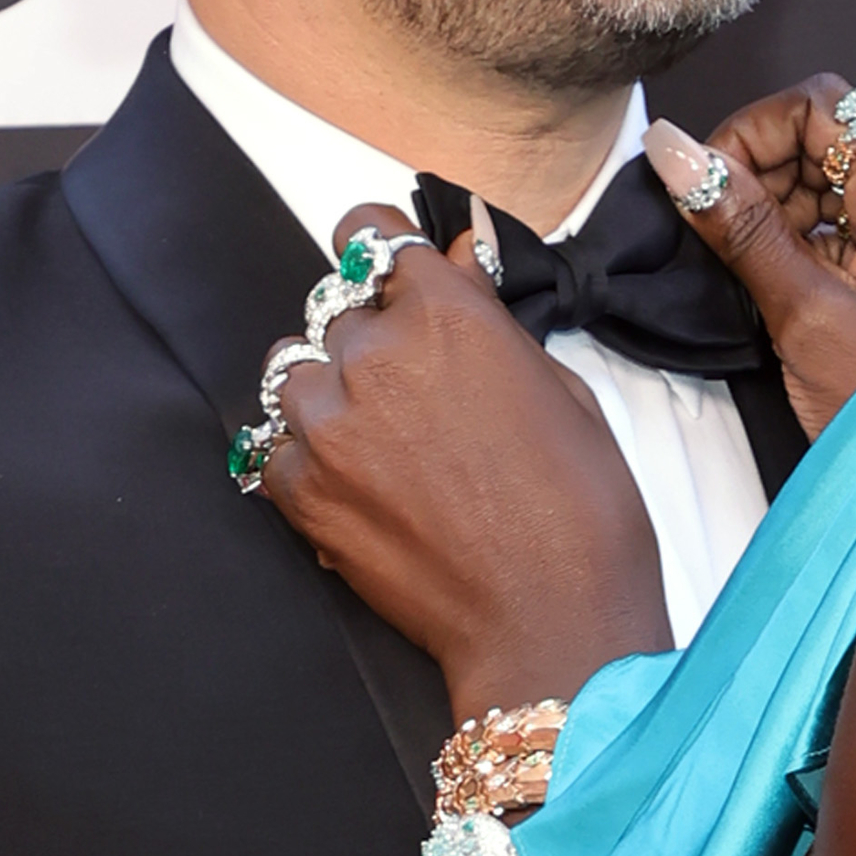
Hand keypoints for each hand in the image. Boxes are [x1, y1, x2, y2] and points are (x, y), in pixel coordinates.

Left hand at [261, 213, 669, 707]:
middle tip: (409, 395)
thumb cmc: (580, 510)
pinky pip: (275, 446)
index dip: (379, 260)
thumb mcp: (559, 388)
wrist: (550, 620)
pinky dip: (305, 460)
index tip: (388, 281)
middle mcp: (374, 353)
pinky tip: (357, 489)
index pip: (369, 235)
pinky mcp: (302, 489)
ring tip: (377, 445)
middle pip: (334, 312)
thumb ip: (488, 317)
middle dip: (366, 340)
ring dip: (326, 396)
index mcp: (446, 312)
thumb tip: (456, 260)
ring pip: (292, 373)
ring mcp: (328, 422)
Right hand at [647, 83, 855, 434]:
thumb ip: (739, 228)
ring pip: (832, 182)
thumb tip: (677, 153)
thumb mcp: (806, 316)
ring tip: (754, 272)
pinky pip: (846, 227)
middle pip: (830, 136)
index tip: (710, 185)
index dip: (754, 133)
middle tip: (725, 235)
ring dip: (777, 212)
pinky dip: (801, 244)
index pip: (826, 105)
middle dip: (762, 174)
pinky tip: (779, 287)